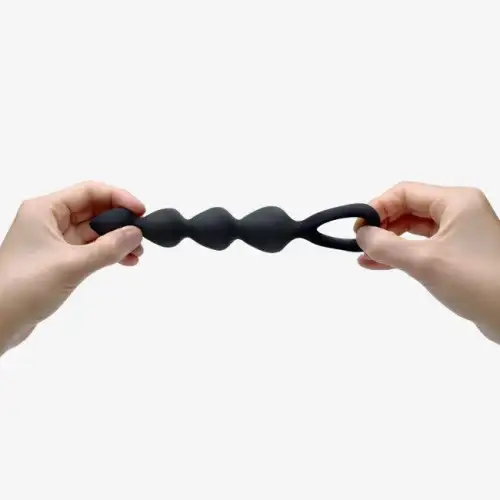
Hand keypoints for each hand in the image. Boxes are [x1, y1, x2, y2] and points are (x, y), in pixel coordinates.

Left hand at [0, 181, 144, 353]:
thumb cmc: (24, 287)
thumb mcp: (72, 264)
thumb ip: (108, 248)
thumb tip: (137, 234)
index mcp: (45, 210)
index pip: (89, 192)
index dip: (118, 198)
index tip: (141, 212)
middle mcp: (49, 220)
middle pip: (93, 210)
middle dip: (120, 221)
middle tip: (142, 235)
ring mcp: (53, 241)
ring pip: (94, 231)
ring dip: (117, 239)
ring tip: (138, 253)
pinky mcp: (58, 260)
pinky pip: (89, 249)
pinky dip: (108, 253)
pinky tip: (125, 261)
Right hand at [354, 181, 499, 343]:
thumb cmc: (478, 281)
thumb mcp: (425, 261)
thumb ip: (387, 246)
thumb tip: (361, 236)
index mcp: (456, 202)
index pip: (404, 192)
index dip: (377, 207)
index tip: (359, 229)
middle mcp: (459, 212)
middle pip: (408, 209)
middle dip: (381, 225)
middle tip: (360, 243)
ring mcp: (460, 234)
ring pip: (413, 230)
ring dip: (388, 242)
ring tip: (364, 256)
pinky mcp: (458, 255)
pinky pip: (422, 247)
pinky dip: (400, 254)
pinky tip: (378, 264)